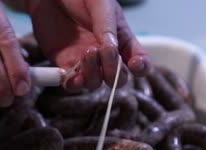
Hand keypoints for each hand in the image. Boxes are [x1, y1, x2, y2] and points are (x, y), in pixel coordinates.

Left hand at [28, 0, 151, 91]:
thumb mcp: (101, 3)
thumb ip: (107, 25)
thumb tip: (110, 48)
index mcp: (122, 40)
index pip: (139, 61)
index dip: (141, 67)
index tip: (134, 63)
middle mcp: (105, 56)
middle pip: (117, 78)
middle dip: (114, 72)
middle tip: (105, 52)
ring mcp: (86, 63)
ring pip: (96, 83)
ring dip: (93, 74)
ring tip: (87, 52)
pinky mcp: (65, 65)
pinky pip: (72, 84)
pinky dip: (74, 85)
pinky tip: (73, 77)